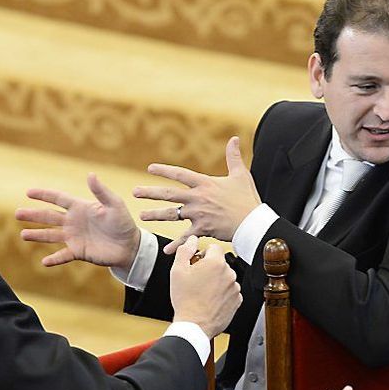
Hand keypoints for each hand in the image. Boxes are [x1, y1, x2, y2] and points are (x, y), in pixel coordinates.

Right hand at [16, 173, 140, 269]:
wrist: (129, 245)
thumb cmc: (123, 222)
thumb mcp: (114, 205)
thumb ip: (101, 191)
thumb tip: (90, 175)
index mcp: (80, 207)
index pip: (58, 199)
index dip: (44, 194)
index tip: (29, 192)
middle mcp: (73, 222)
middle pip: (49, 217)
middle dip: (33, 215)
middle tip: (17, 213)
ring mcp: (74, 237)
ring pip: (51, 235)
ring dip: (37, 235)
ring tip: (23, 235)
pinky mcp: (79, 252)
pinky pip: (63, 256)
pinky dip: (54, 259)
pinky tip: (44, 262)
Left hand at [135, 137, 260, 254]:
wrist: (253, 222)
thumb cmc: (248, 199)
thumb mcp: (241, 174)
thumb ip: (234, 156)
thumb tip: (234, 138)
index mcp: (205, 183)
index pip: (180, 174)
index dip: (164, 170)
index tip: (150, 169)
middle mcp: (198, 198)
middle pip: (169, 194)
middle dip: (150, 192)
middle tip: (135, 192)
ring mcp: (198, 214)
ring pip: (172, 215)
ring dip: (155, 215)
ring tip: (142, 215)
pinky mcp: (203, 229)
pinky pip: (185, 238)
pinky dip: (176, 245)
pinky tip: (165, 251)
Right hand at [169, 236, 242, 338]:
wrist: (194, 325)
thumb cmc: (185, 300)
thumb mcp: (178, 271)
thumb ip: (185, 250)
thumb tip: (191, 240)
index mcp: (215, 263)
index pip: (213, 248)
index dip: (202, 255)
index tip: (196, 264)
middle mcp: (229, 274)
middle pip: (219, 263)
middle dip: (209, 268)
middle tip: (196, 280)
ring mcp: (234, 288)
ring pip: (225, 277)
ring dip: (216, 281)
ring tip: (202, 292)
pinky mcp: (237, 301)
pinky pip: (229, 291)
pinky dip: (222, 294)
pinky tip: (210, 300)